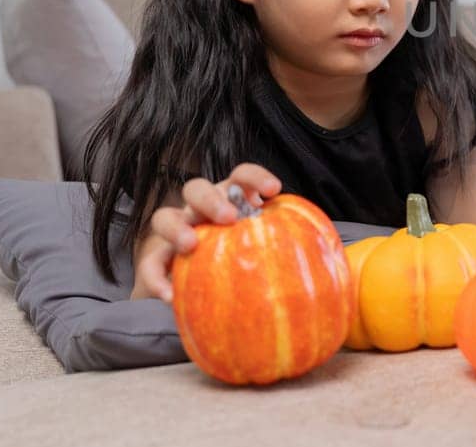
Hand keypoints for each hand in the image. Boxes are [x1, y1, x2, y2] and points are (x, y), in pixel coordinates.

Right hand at [130, 163, 281, 302]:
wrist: (205, 298)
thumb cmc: (246, 266)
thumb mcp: (265, 254)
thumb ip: (284, 249)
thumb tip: (326, 262)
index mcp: (229, 201)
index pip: (240, 177)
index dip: (255, 177)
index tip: (274, 190)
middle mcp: (199, 211)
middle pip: (195, 188)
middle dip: (211, 198)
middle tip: (229, 217)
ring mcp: (174, 233)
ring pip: (163, 216)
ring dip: (177, 227)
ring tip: (191, 246)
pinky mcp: (155, 261)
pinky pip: (149, 264)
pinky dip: (157, 278)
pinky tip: (169, 296)